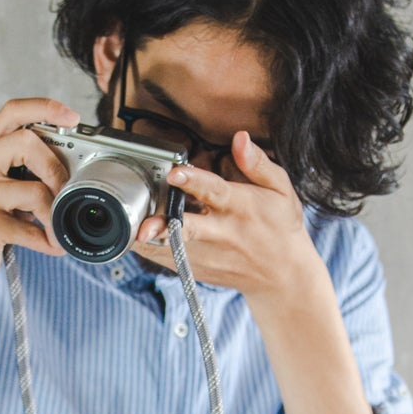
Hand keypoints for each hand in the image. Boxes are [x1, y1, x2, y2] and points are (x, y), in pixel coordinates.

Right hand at [0, 97, 77, 294]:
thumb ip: (17, 170)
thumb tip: (68, 166)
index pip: (12, 112)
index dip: (46, 108)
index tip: (71, 118)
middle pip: (27, 142)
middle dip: (56, 168)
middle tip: (64, 191)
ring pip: (35, 190)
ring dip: (55, 213)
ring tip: (57, 227)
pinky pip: (31, 230)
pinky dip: (49, 240)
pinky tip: (50, 245)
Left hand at [133, 129, 320, 302]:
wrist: (283, 276)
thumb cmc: (280, 226)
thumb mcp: (281, 190)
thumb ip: (258, 163)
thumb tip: (240, 137)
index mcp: (240, 206)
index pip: (214, 191)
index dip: (193, 181)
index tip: (174, 173)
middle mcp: (221, 232)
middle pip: (188, 229)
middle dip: (165, 227)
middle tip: (144, 226)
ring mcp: (207, 255)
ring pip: (171, 248)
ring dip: (149, 239)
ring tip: (129, 228)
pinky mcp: (196, 269)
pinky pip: (166, 259)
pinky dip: (149, 248)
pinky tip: (138, 236)